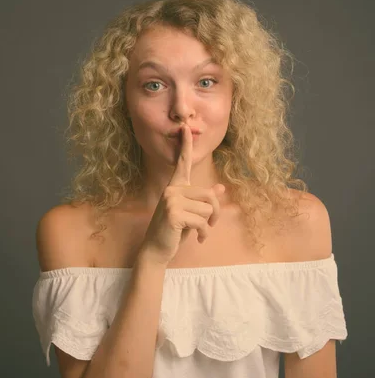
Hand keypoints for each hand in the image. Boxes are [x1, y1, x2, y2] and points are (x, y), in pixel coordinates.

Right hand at [140, 124, 224, 264]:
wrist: (156, 250)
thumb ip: (203, 200)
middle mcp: (171, 190)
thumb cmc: (174, 231)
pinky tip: (197, 239)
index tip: (185, 128)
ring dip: (207, 225)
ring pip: (208, 209)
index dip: (185, 145)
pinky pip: (202, 222)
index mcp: (175, 187)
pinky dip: (204, 234)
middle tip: (211, 225)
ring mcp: (171, 201)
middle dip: (215, 213)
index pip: (182, 163)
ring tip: (197, 233)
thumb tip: (220, 187)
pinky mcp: (174, 214)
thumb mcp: (191, 213)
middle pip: (209, 195)